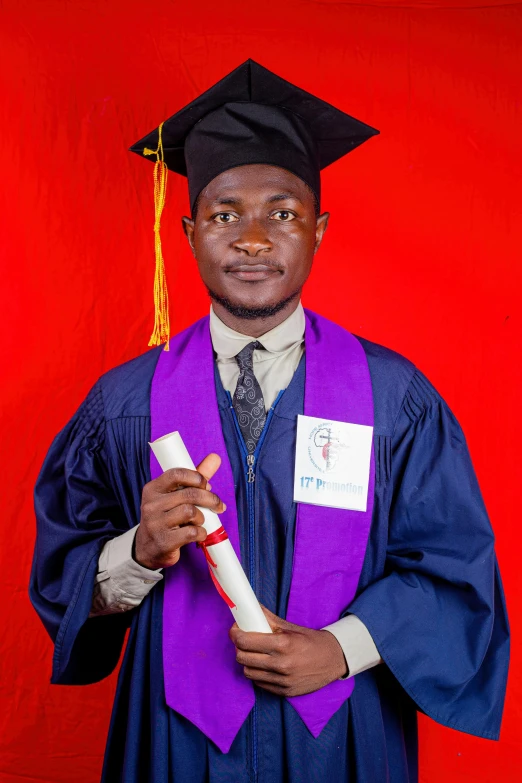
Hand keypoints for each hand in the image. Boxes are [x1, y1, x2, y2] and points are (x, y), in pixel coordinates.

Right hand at [134, 454, 225, 569]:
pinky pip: (191, 533)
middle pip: (189, 494)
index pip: (176, 474)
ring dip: (202, 518)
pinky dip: (201, 533)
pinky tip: (198, 534)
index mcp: (153, 489)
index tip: (206, 485)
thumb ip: (194, 478)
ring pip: (191, 512)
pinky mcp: (164, 542)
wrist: (147, 548)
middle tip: (217, 505)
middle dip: (210, 499)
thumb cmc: (165, 517)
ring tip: (199, 521)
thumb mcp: (174, 496)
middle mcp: (151, 504)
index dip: (196, 477)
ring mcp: (156, 524)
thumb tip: (215, 457)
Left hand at [229, 606, 347, 696]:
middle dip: (239, 647)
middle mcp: (281, 664)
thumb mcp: (291, 627)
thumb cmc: (311, 641)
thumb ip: (268, 619)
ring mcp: (282, 681)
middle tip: (244, 640)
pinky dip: (258, 673)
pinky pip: (259, 683)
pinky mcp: (284, 692)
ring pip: (248, 672)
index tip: (235, 630)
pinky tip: (264, 665)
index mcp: (283, 644)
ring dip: (247, 661)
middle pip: (242, 657)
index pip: (245, 641)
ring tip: (255, 653)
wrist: (334, 660)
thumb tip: (250, 608)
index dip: (235, 634)